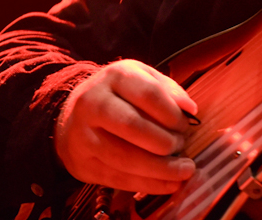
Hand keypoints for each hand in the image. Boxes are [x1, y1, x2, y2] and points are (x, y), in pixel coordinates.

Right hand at [54, 59, 198, 193]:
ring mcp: (83, 135)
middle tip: (183, 147)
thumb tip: (190, 109)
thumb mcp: (143, 78)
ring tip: (184, 171)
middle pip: (133, 126)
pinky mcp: (81, 163)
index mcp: (115, 77)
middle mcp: (93, 104)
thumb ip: (168, 91)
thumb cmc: (119, 95)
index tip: (187, 126)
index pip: (148, 94)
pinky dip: (147, 184)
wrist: (71, 116)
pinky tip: (169, 184)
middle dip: (165, 141)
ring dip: (160, 169)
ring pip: (124, 157)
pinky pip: (117, 178)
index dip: (172, 114)